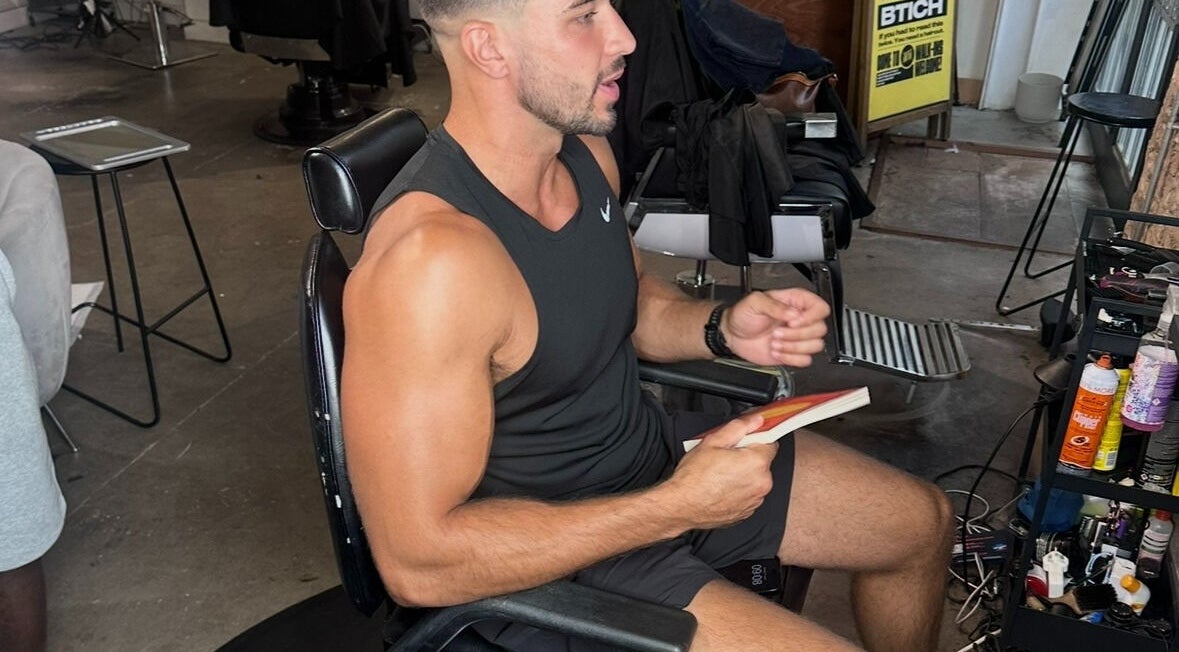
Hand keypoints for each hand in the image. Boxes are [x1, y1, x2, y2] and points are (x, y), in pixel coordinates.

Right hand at [662, 414, 776, 530]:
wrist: (682, 506)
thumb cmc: (694, 478)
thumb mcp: (713, 441)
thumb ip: (739, 427)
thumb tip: (754, 421)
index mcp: (756, 462)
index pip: (770, 442)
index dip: (754, 438)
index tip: (743, 440)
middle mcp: (761, 482)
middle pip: (762, 462)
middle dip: (748, 457)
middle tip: (726, 457)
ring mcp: (756, 499)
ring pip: (756, 479)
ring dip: (745, 474)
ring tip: (721, 474)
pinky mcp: (748, 511)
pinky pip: (749, 494)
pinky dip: (740, 490)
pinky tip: (722, 487)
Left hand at [723, 288, 829, 366]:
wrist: (732, 335)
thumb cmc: (743, 316)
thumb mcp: (755, 302)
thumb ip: (775, 305)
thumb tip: (793, 313)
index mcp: (795, 302)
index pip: (821, 307)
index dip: (811, 317)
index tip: (793, 322)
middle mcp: (800, 319)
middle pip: (820, 329)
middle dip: (797, 334)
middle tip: (777, 333)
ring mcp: (798, 337)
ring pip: (816, 345)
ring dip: (794, 347)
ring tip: (775, 342)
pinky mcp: (793, 353)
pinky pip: (806, 360)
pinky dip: (791, 359)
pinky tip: (777, 352)